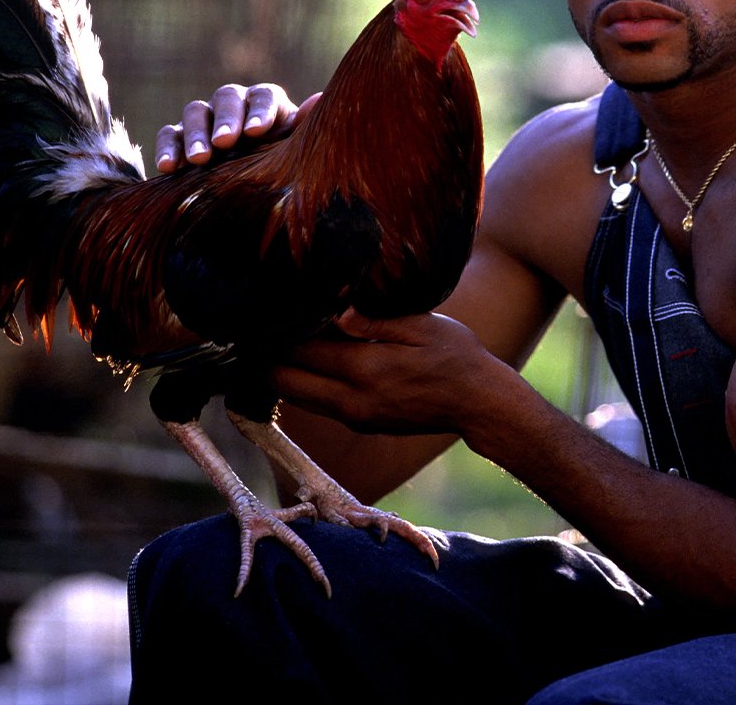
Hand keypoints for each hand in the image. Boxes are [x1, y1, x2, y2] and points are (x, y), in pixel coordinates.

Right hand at [154, 83, 320, 172]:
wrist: (253, 184)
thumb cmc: (280, 161)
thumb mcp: (294, 147)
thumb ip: (303, 127)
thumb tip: (319, 100)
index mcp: (266, 102)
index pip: (264, 97)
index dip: (260, 112)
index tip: (257, 131)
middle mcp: (234, 103)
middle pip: (227, 99)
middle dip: (226, 121)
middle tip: (225, 142)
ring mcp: (205, 118)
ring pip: (195, 112)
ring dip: (195, 135)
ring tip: (199, 160)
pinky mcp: (180, 136)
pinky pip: (170, 135)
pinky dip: (167, 148)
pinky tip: (168, 168)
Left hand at [272, 309, 501, 436]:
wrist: (478, 404)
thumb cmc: (457, 356)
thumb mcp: (423, 326)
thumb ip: (376, 321)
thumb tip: (336, 312)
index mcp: (367, 369)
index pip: (302, 351)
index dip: (278, 332)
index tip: (264, 312)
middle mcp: (353, 400)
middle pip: (287, 381)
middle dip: (267, 356)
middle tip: (257, 329)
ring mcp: (356, 417)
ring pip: (298, 396)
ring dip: (283, 372)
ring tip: (274, 342)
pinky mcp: (362, 424)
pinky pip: (319, 404)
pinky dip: (305, 383)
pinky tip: (306, 360)